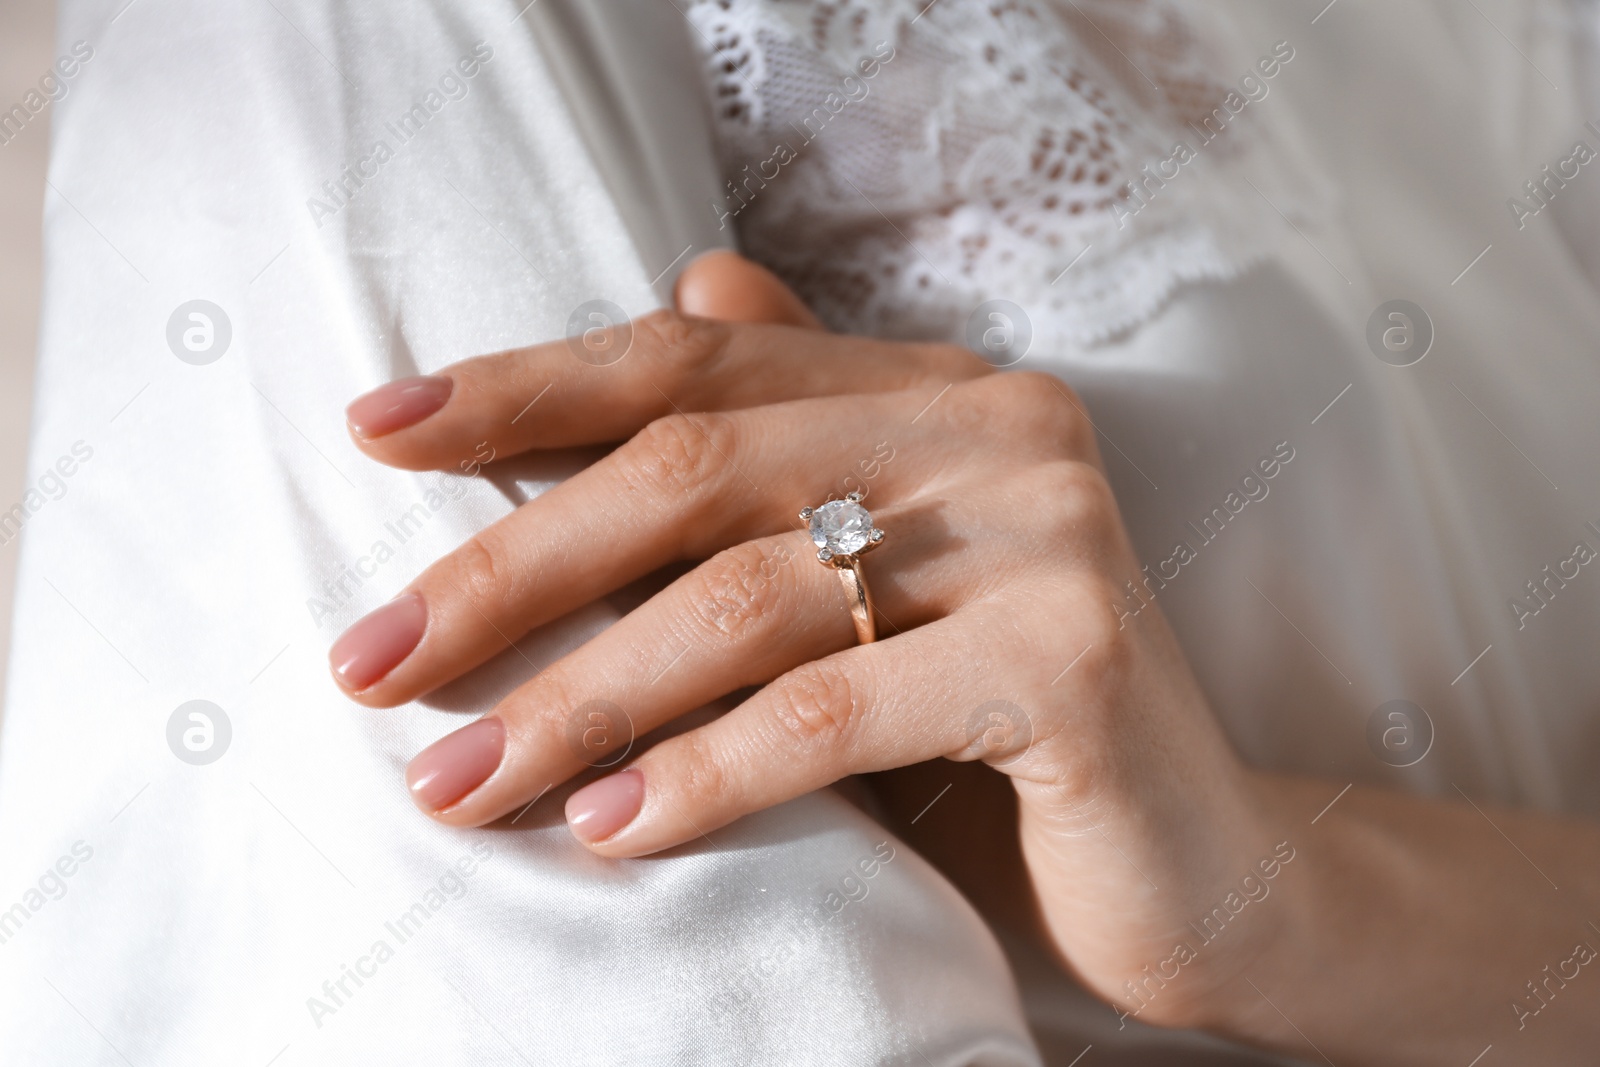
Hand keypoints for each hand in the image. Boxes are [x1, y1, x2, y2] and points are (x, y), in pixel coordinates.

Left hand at [329, 252, 1283, 1027]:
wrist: (1205, 865)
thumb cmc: (999, 730)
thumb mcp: (875, 578)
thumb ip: (790, 437)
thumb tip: (683, 289)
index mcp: (929, 393)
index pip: (691, 363)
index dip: (522, 389)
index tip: (372, 431)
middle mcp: (994, 430)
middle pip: (693, 469)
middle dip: (508, 569)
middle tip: (369, 664)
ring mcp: (1044, 535)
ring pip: (747, 599)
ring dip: (575, 701)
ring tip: (454, 785)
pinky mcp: (1074, 660)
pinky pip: (836, 708)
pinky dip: (704, 774)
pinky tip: (604, 834)